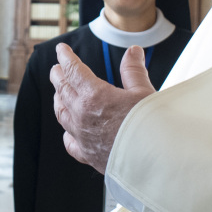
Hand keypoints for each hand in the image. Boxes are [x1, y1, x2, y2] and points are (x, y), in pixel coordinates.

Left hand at [52, 43, 154, 172]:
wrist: (155, 162)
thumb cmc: (151, 127)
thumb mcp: (144, 92)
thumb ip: (134, 71)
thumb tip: (132, 52)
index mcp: (94, 96)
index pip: (73, 71)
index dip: (65, 57)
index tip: (60, 49)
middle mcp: (82, 116)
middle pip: (63, 90)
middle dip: (59, 76)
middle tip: (56, 68)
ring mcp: (82, 136)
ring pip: (62, 114)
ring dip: (58, 99)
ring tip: (59, 92)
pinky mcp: (88, 155)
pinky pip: (69, 142)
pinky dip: (66, 132)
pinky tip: (68, 131)